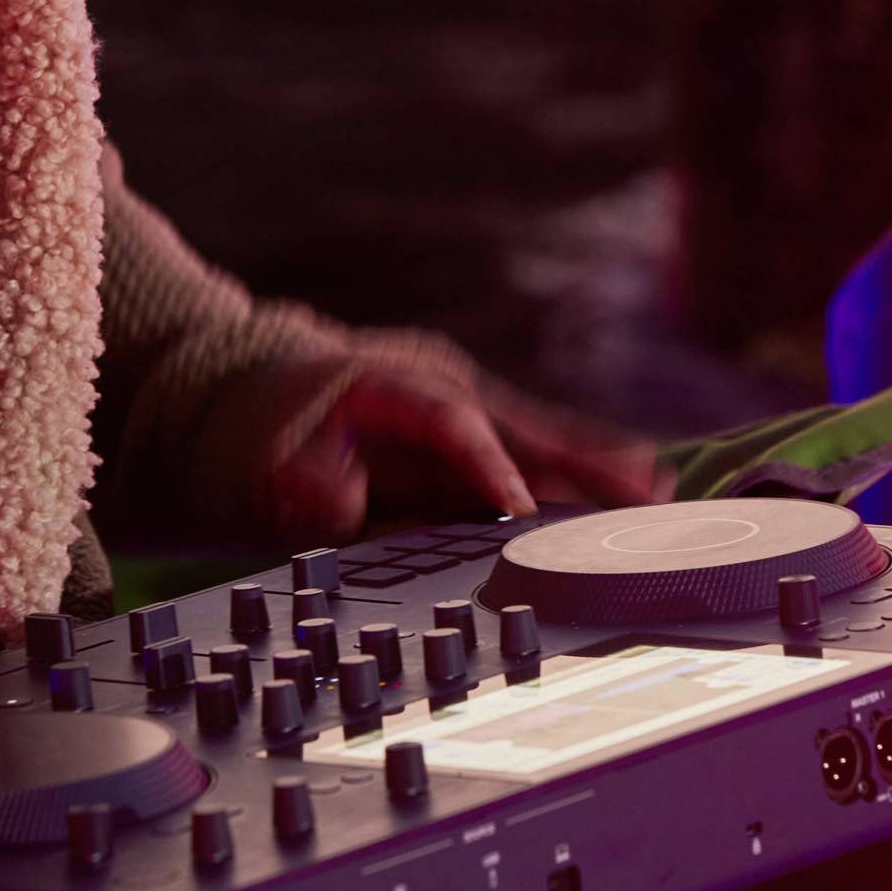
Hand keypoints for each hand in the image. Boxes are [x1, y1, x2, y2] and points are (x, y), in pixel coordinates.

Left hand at [259, 346, 670, 545]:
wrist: (236, 400)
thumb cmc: (247, 438)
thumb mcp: (251, 465)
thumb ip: (298, 484)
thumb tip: (343, 497)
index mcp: (384, 384)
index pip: (446, 420)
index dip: (485, 462)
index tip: (521, 506)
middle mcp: (435, 386)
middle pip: (516, 422)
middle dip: (577, 458)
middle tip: (642, 489)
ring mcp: (456, 405)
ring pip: (534, 436)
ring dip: (593, 465)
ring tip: (655, 491)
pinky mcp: (465, 434)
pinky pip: (527, 451)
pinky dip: (574, 471)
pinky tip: (626, 491)